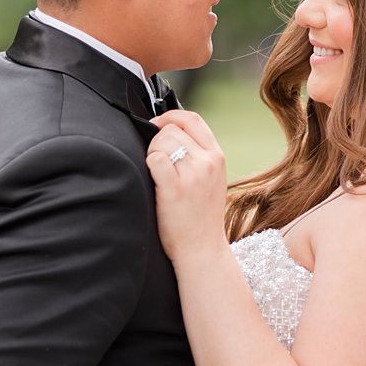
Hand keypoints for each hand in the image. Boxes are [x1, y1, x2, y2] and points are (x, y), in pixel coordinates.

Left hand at [146, 110, 228, 263]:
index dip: (170, 116)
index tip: (157, 125)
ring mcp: (193, 175)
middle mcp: (208, 162)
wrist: (202, 248)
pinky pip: (155, 160)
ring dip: (151, 153)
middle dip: (156, 140)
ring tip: (156, 174)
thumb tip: (170, 132)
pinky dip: (148, 165)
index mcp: (217, 156)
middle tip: (154, 160)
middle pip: (172, 130)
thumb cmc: (200, 215)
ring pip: (162, 142)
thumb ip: (199, 155)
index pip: (193, 119)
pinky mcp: (175, 190)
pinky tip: (153, 179)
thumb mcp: (211, 179)